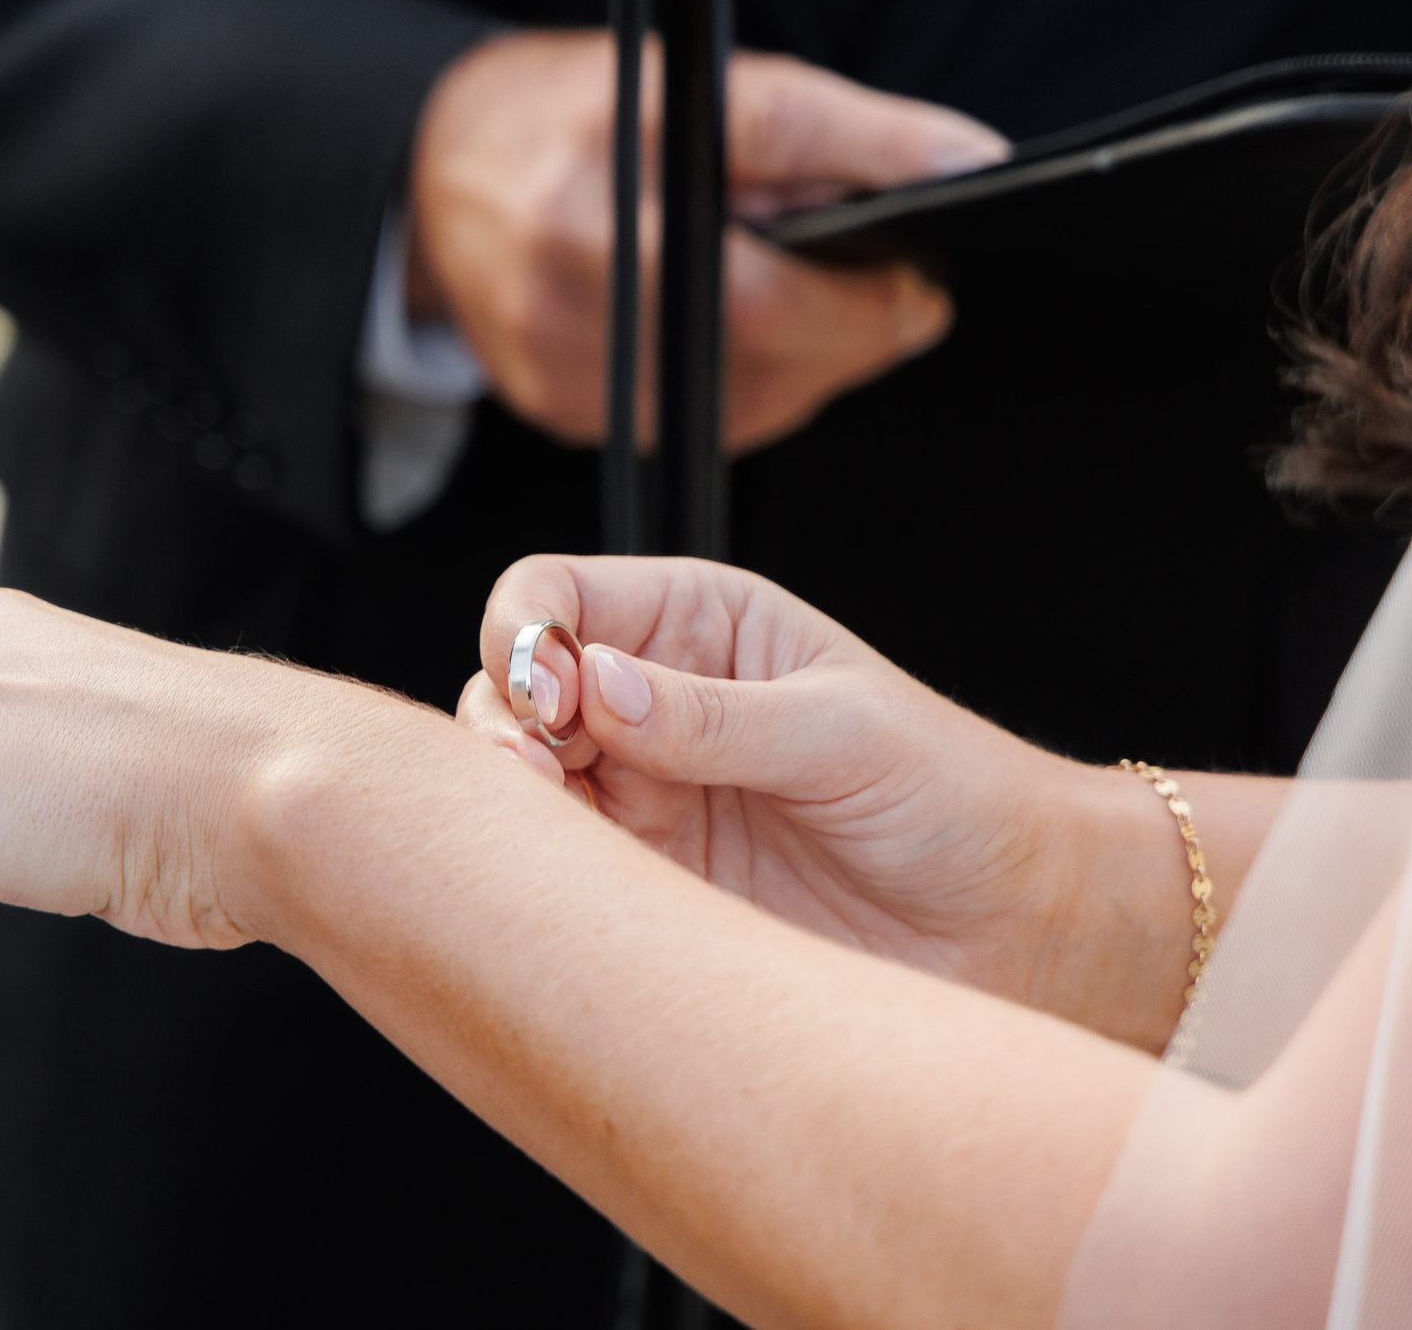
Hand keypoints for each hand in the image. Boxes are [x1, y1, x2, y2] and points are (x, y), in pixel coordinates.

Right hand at [408, 31, 1006, 449]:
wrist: (434, 173)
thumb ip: (828, 127)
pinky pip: (699, 422)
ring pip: (743, 396)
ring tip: (815, 300)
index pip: (768, 221)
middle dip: (858, 324)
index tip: (945, 238)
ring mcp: (556, 354)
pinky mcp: (558, 409)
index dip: (873, 245)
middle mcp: (567, 270)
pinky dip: (749, 387)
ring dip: (811, 361)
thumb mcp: (691, 80)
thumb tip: (964, 163)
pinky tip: (745, 338)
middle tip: (906, 294)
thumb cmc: (570, 116)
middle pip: (764, 335)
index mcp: (603, 174)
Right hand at [465, 553, 1195, 1048]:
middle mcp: (650, 699)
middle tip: (540, 773)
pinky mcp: (647, 882)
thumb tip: (594, 684)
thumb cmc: (956, 796)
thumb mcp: (842, 732)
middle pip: (511, 686)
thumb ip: (713, 713)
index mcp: (696, 623)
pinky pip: (559, 865)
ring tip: (556, 827)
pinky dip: (541, 871)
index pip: (556, 595)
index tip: (549, 692)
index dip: (525, 632)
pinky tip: (575, 884)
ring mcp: (640, 793)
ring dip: (511, 800)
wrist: (1019, 926)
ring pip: (516, 778)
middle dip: (502, 720)